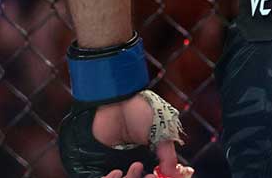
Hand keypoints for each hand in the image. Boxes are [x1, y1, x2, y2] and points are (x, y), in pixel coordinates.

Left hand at [59, 90, 190, 177]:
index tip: (157, 177)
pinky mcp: (98, 162)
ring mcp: (115, 162)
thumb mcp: (161, 132)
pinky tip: (117, 173)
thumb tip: (174, 174)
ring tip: (136, 168)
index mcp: (148, 155)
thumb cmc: (141, 111)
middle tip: (150, 176)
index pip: (152, 174)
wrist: (116, 100)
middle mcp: (132, 161)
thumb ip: (167, 154)